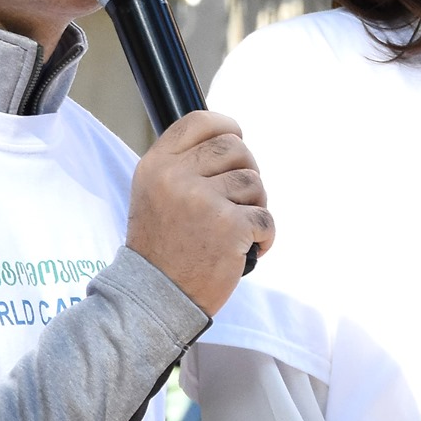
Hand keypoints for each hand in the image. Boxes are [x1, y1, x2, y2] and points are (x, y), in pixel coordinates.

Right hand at [126, 111, 274, 316]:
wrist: (154, 298)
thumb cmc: (161, 248)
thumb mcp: (155, 194)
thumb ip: (184, 166)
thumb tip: (230, 139)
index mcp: (156, 165)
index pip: (199, 122)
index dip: (226, 126)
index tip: (238, 137)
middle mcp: (177, 177)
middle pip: (235, 148)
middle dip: (246, 170)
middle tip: (239, 199)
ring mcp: (203, 201)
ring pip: (254, 183)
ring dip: (254, 207)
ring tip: (235, 230)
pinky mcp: (229, 227)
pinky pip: (266, 218)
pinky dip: (264, 236)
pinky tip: (247, 249)